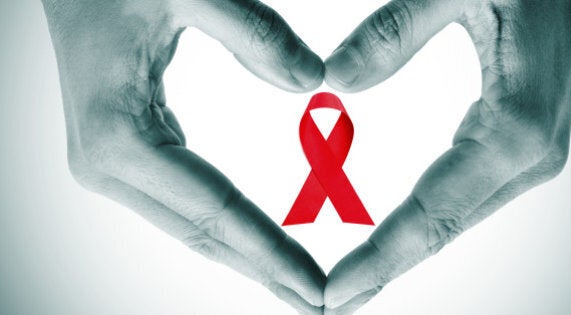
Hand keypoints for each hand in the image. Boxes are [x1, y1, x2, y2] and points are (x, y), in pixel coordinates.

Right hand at [41, 0, 324, 312]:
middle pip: (202, 233)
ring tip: (301, 287)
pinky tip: (261, 246)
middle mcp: (109, 163)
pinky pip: (187, 203)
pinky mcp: (128, 156)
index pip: (213, 209)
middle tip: (322, 307)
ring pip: (194, 226)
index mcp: (118, 134)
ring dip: (249, 257)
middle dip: (265, 271)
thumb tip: (314, 82)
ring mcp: (115, 164)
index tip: (316, 289)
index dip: (269, 252)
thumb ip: (255, 32)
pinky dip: (229, 228)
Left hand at [323, 0, 570, 312]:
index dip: (379, 258)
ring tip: (350, 286)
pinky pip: (461, 200)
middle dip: (383, 269)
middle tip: (327, 306)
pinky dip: (421, 227)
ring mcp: (527, 158)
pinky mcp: (518, 149)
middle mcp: (527, 157)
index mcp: (515, 127)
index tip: (332, 293)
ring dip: (401, 255)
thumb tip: (334, 81)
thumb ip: (394, 31)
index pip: (431, 212)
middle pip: (442, 229)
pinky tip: (393, 244)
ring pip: (452, 220)